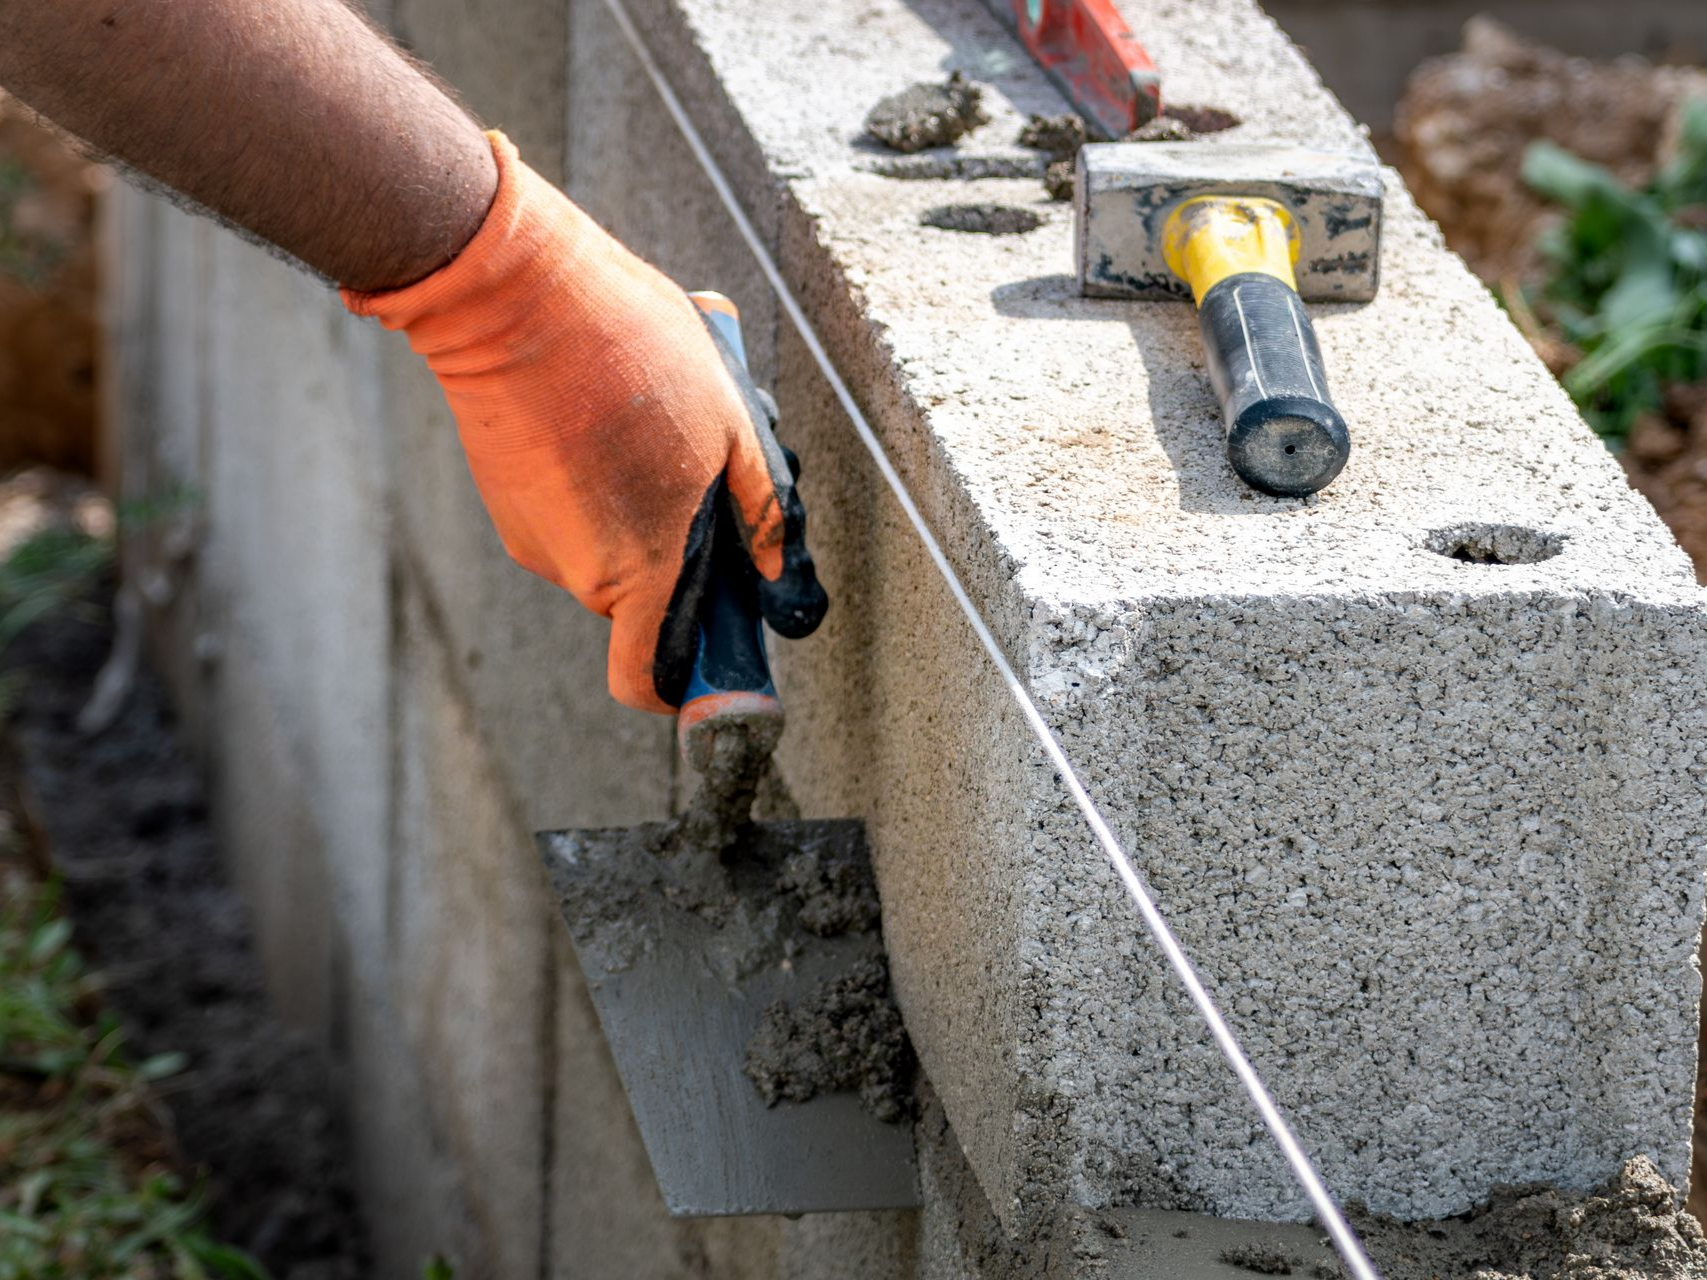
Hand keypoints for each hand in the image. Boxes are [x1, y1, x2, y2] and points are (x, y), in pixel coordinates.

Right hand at [344, 133, 825, 711]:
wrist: (511, 293)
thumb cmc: (631, 352)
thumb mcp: (732, 426)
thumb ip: (762, 514)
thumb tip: (780, 577)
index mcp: (640, 567)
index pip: (647, 680)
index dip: (683, 683)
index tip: (716, 656)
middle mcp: (578, 570)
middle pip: (644, 598)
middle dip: (681, 554)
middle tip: (706, 474)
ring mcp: (532, 536)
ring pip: (609, 549)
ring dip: (641, 507)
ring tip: (651, 420)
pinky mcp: (505, 498)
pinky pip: (571, 515)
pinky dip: (598, 483)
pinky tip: (609, 412)